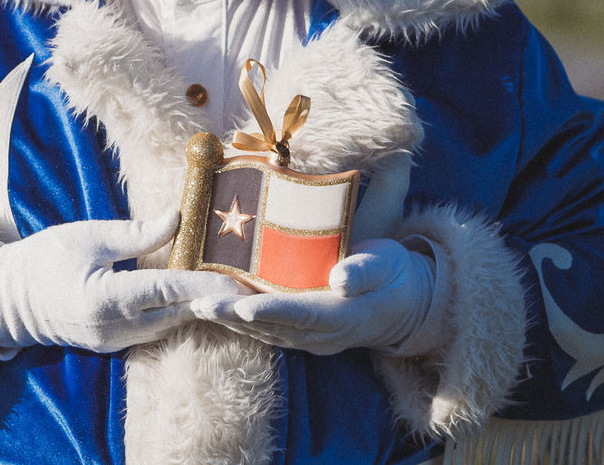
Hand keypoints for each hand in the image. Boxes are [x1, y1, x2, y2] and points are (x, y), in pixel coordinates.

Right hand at [0, 211, 247, 356]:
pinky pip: (154, 331)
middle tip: (249, 285)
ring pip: (169, 325)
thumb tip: (178, 218)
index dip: (205, 285)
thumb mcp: (88, 235)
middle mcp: (114, 327)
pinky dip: (176, 314)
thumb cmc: (45, 258)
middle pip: (177, 314)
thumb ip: (136, 232)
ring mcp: (114, 341)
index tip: (236, 280)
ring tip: (231, 288)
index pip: (168, 290)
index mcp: (105, 297)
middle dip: (213, 301)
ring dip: (198, 308)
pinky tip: (197, 298)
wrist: (9, 299)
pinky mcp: (113, 344)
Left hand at [191, 238, 438, 355]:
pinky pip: (268, 330)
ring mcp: (311, 337)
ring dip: (230, 320)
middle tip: (199, 304)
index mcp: (341, 315)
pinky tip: (219, 309)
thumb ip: (363, 271)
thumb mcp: (386, 265)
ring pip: (264, 331)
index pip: (299, 314)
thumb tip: (340, 278)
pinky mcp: (304, 332)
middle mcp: (321, 333)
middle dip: (233, 316)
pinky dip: (241, 321)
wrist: (406, 304)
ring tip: (197, 305)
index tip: (241, 306)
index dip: (269, 311)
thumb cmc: (394, 275)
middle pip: (271, 326)